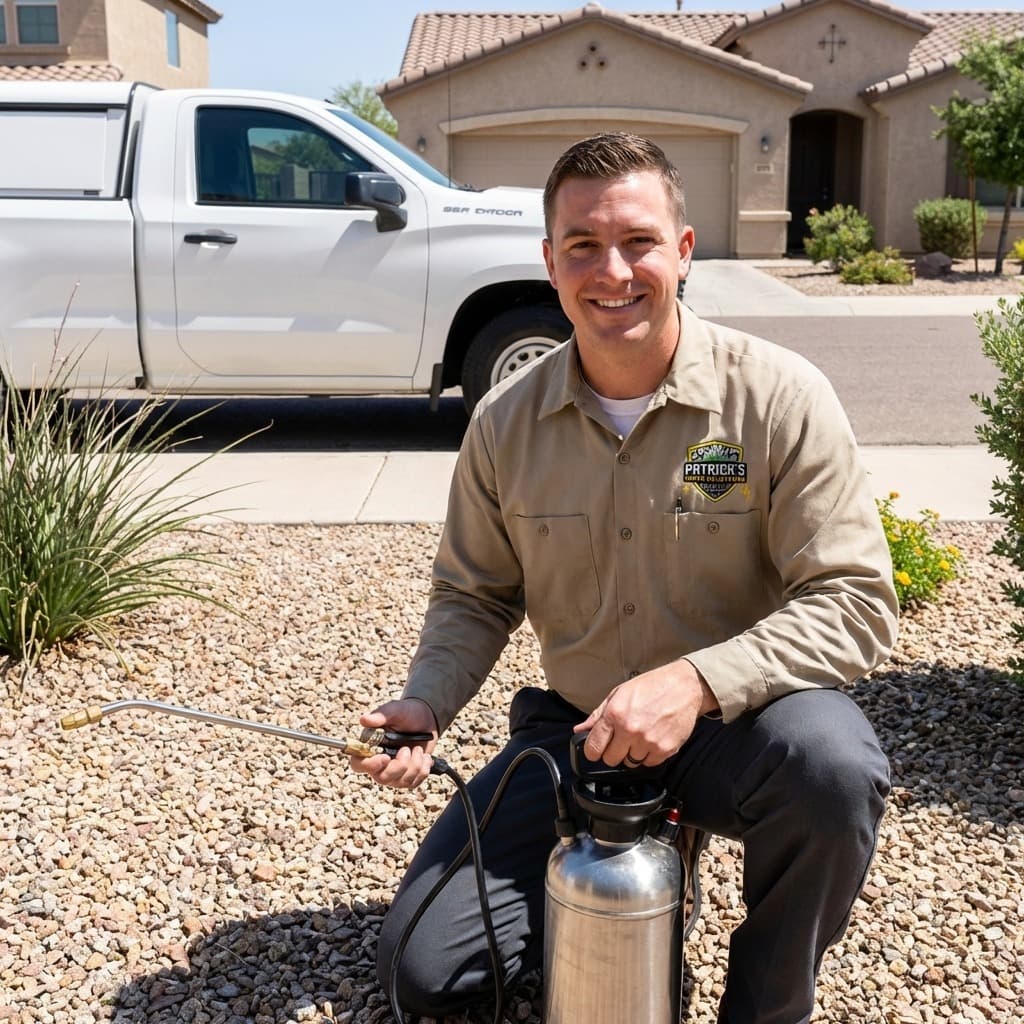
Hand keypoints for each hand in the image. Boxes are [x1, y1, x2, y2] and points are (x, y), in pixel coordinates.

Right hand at [349, 698, 438, 789]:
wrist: (426, 720)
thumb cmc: (406, 713)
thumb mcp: (395, 710)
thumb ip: (380, 715)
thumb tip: (364, 719)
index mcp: (370, 747)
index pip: (359, 764)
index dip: (369, 765)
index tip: (385, 757)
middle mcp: (379, 764)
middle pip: (382, 778)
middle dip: (400, 766)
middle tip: (407, 748)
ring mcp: (394, 773)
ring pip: (400, 782)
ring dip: (414, 765)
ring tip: (418, 749)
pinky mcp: (408, 777)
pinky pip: (414, 783)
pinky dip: (423, 769)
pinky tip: (425, 757)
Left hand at [574, 660, 718, 767]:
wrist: (685, 686)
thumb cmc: (652, 686)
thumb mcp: (619, 693)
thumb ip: (598, 714)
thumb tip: (580, 729)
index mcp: (615, 714)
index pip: (593, 747)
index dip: (592, 751)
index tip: (595, 751)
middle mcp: (630, 729)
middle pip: (611, 760)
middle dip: (613, 752)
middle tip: (621, 740)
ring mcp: (648, 741)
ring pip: (630, 763)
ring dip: (632, 753)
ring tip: (640, 736)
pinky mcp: (665, 749)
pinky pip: (649, 763)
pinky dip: (649, 756)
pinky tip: (652, 739)